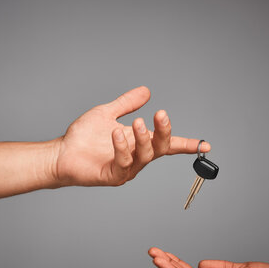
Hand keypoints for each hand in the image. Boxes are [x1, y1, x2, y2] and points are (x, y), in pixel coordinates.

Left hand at [54, 86, 210, 185]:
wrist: (62, 152)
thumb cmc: (84, 137)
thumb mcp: (108, 113)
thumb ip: (127, 103)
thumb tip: (146, 91)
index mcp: (139, 143)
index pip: (168, 144)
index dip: (187, 144)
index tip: (206, 145)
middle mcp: (137, 157)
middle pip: (161, 147)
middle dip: (164, 131)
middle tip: (160, 114)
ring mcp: (126, 168)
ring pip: (145, 156)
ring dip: (144, 138)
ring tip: (138, 122)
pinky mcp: (113, 176)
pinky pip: (123, 164)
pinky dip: (122, 148)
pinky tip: (116, 135)